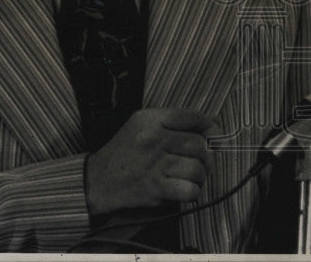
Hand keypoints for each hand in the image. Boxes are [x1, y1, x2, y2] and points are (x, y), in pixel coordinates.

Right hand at [85, 108, 219, 214]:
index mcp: (152, 119)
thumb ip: (174, 121)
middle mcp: (154, 139)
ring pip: (197, 168)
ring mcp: (155, 164)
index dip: (210, 127)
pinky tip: (186, 190)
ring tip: (193, 178)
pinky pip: (189, 190)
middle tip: (203, 164)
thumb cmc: (125, 151)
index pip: (193, 117)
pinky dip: (193, 192)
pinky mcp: (154, 187)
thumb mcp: (143, 124)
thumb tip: (212, 122)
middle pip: (199, 145)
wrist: (96, 180)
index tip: (214, 136)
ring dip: (201, 176)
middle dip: (207, 157)